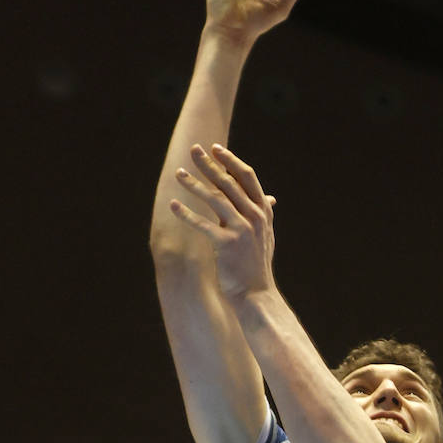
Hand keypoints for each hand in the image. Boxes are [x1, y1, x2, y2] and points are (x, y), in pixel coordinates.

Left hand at [171, 143, 277, 301]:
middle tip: (193, 149)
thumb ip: (263, 215)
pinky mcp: (226, 244)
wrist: (256, 293)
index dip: (231, 161)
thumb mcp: (265, 236)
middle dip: (209, 165)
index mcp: (263, 212)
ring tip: (178, 173)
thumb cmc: (256, 264)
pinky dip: (186, 214)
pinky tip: (173, 205)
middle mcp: (254, 217)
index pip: (247, 177)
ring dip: (194, 184)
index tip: (216, 148)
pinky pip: (202, 224)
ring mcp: (241, 230)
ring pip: (214, 199)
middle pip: (228, 183)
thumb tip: (269, 199)